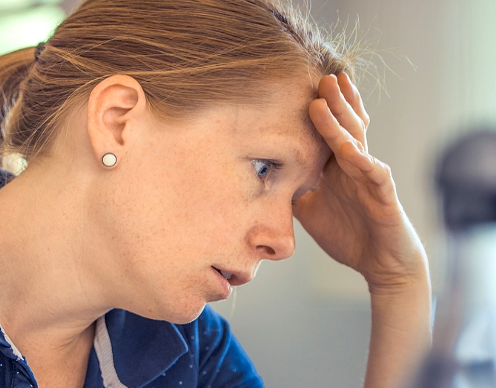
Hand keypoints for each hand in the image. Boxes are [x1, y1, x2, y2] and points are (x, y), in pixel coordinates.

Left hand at [294, 73, 427, 291]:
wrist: (380, 263)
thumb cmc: (348, 233)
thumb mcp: (309, 209)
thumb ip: (291, 189)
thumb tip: (261, 177)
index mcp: (338, 166)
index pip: (329, 130)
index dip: (321, 108)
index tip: (302, 85)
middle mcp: (355, 166)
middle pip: (344, 126)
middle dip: (332, 101)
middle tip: (319, 75)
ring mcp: (370, 179)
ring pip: (356, 143)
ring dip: (340, 121)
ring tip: (326, 98)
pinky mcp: (384, 197)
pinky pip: (374, 175)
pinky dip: (362, 162)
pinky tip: (349, 150)